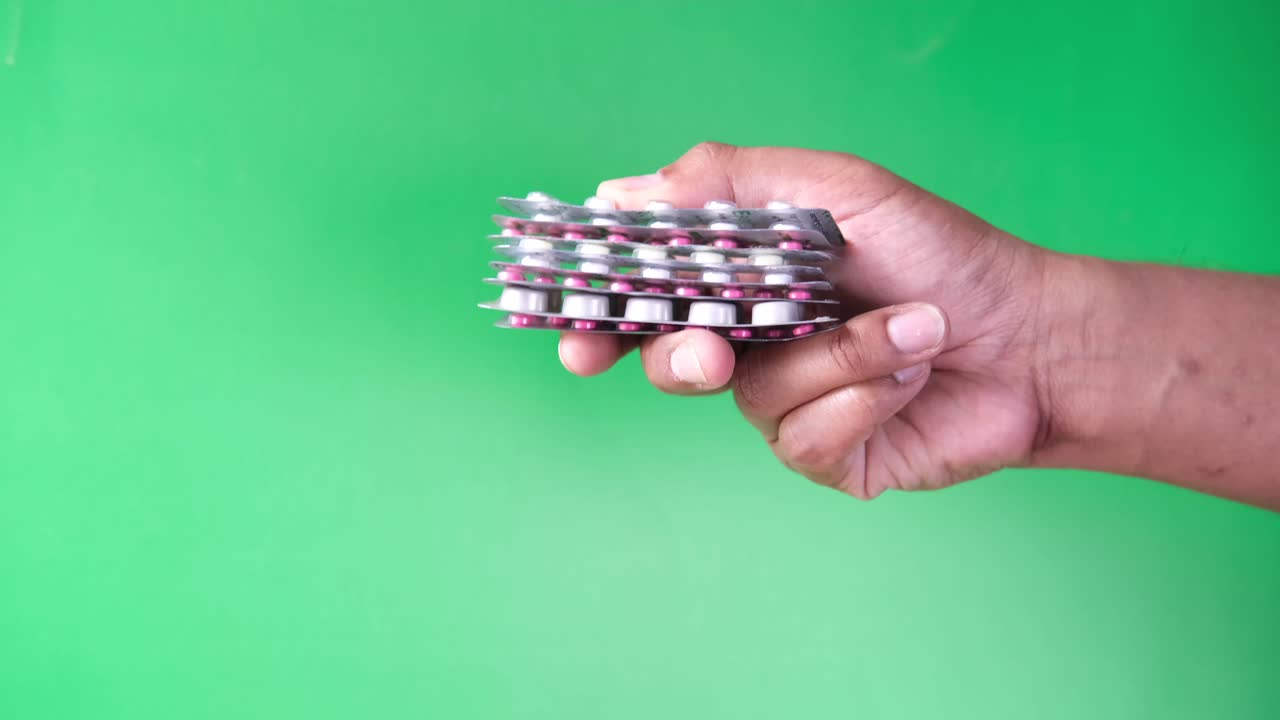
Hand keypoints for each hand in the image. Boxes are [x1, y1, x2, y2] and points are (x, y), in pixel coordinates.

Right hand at [559, 142, 1049, 498]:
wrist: (1028, 337)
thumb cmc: (940, 254)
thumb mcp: (838, 192)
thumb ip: (732, 183)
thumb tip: (625, 193)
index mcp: (742, 279)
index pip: (648, 296)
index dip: (600, 315)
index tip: (574, 331)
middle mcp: (752, 346)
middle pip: (669, 360)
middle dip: (684, 355)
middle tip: (712, 352)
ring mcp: (786, 405)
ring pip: (754, 397)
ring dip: (838, 357)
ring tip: (912, 330)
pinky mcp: (824, 455)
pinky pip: (805, 437)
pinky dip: (863, 399)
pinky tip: (909, 380)